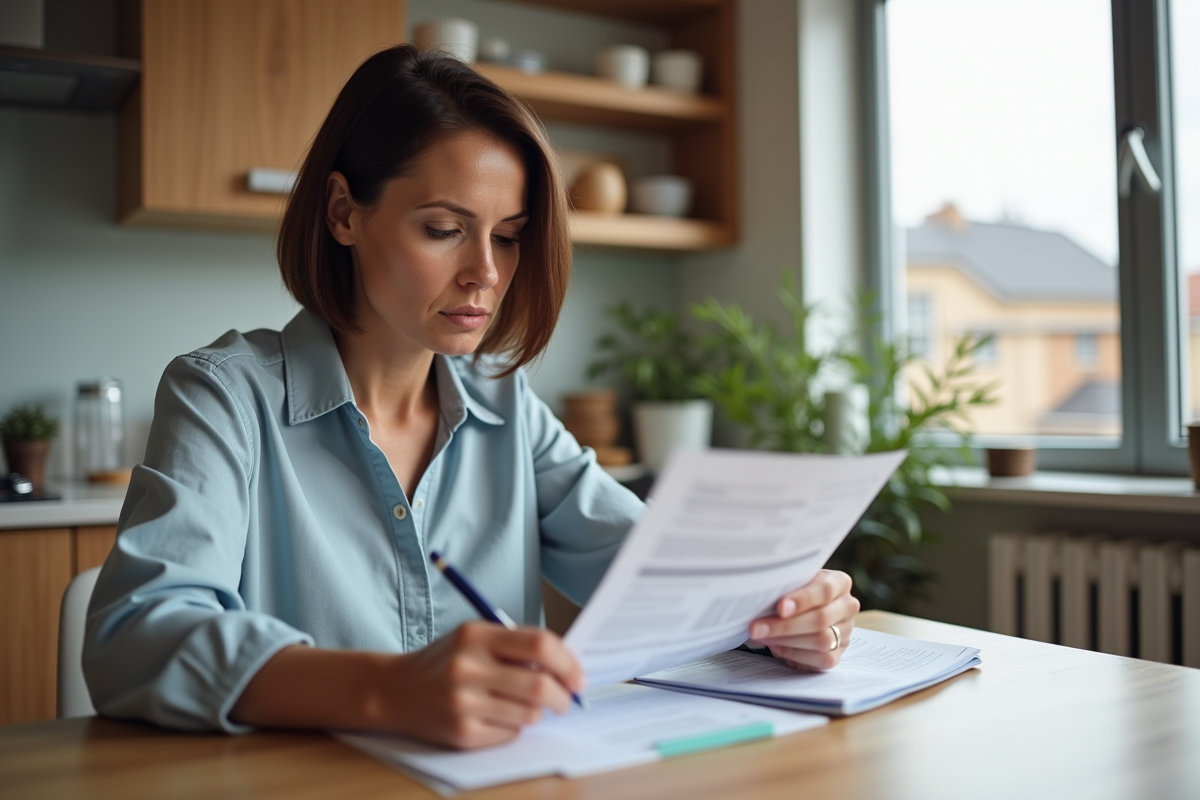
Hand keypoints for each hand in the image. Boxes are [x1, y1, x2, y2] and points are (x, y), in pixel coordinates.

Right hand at [385, 621, 583, 748]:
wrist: (395, 690)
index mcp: (476, 636)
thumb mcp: (475, 637)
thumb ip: (516, 644)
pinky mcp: (462, 733)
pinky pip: (510, 733)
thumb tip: (566, 664)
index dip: (568, 662)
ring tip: (527, 705)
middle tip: (567, 700)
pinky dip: (515, 726)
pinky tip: (500, 716)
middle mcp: (468, 668)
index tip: (578, 676)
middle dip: (563, 696)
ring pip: (529, 714)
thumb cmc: (445, 661)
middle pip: (539, 686)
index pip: (539, 645)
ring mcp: (463, 703)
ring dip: (538, 712)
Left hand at [747, 569, 858, 670]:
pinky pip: (821, 659)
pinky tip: (776, 647)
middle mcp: (847, 606)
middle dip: (785, 626)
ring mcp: (845, 632)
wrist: (807, 609)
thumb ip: (786, 587)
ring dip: (786, 641)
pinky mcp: (838, 654)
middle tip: (756, 627)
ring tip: (761, 636)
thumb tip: (761, 596)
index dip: (802, 600)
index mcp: (839, 582)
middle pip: (821, 619)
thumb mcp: (794, 582)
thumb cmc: (795, 591)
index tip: (780, 608)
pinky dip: (795, 654)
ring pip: (822, 641)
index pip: (824, 590)